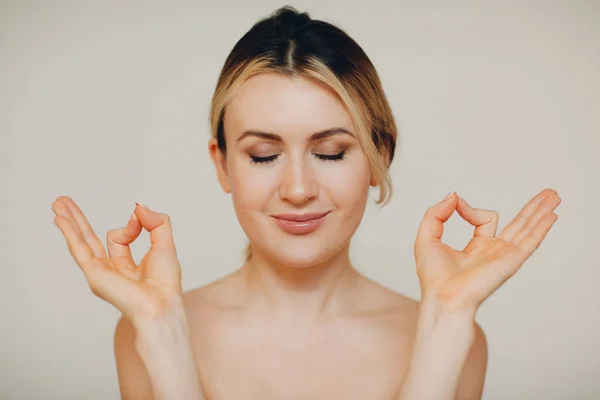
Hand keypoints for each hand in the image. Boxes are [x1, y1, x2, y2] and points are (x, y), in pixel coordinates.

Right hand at [51, 196, 182, 320]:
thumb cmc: (165, 282)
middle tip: (64, 201)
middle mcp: (111, 269)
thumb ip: (156, 221)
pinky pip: (79, 248)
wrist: (160, 302)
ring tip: (56, 202)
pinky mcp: (94, 273)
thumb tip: (138, 206)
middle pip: (89, 238)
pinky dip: (69, 232)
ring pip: (81, 240)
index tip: (141, 220)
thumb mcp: (165, 242)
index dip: (132, 224)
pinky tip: (59, 219)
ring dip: (70, 220)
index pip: (120, 235)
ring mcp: (100, 271)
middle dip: (78, 218)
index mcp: (127, 265)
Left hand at [413, 188, 560, 313]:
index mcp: (476, 247)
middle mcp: (493, 251)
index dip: (468, 208)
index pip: (483, 218)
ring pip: (527, 227)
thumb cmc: (434, 276)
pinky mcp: (511, 260)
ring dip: (540, 211)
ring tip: (555, 195)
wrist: (444, 297)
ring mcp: (504, 255)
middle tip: (547, 192)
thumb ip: (436, 213)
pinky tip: (552, 216)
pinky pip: (529, 239)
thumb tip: (454, 195)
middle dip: (532, 208)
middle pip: (518, 223)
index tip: (456, 204)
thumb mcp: (427, 236)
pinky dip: (541, 227)